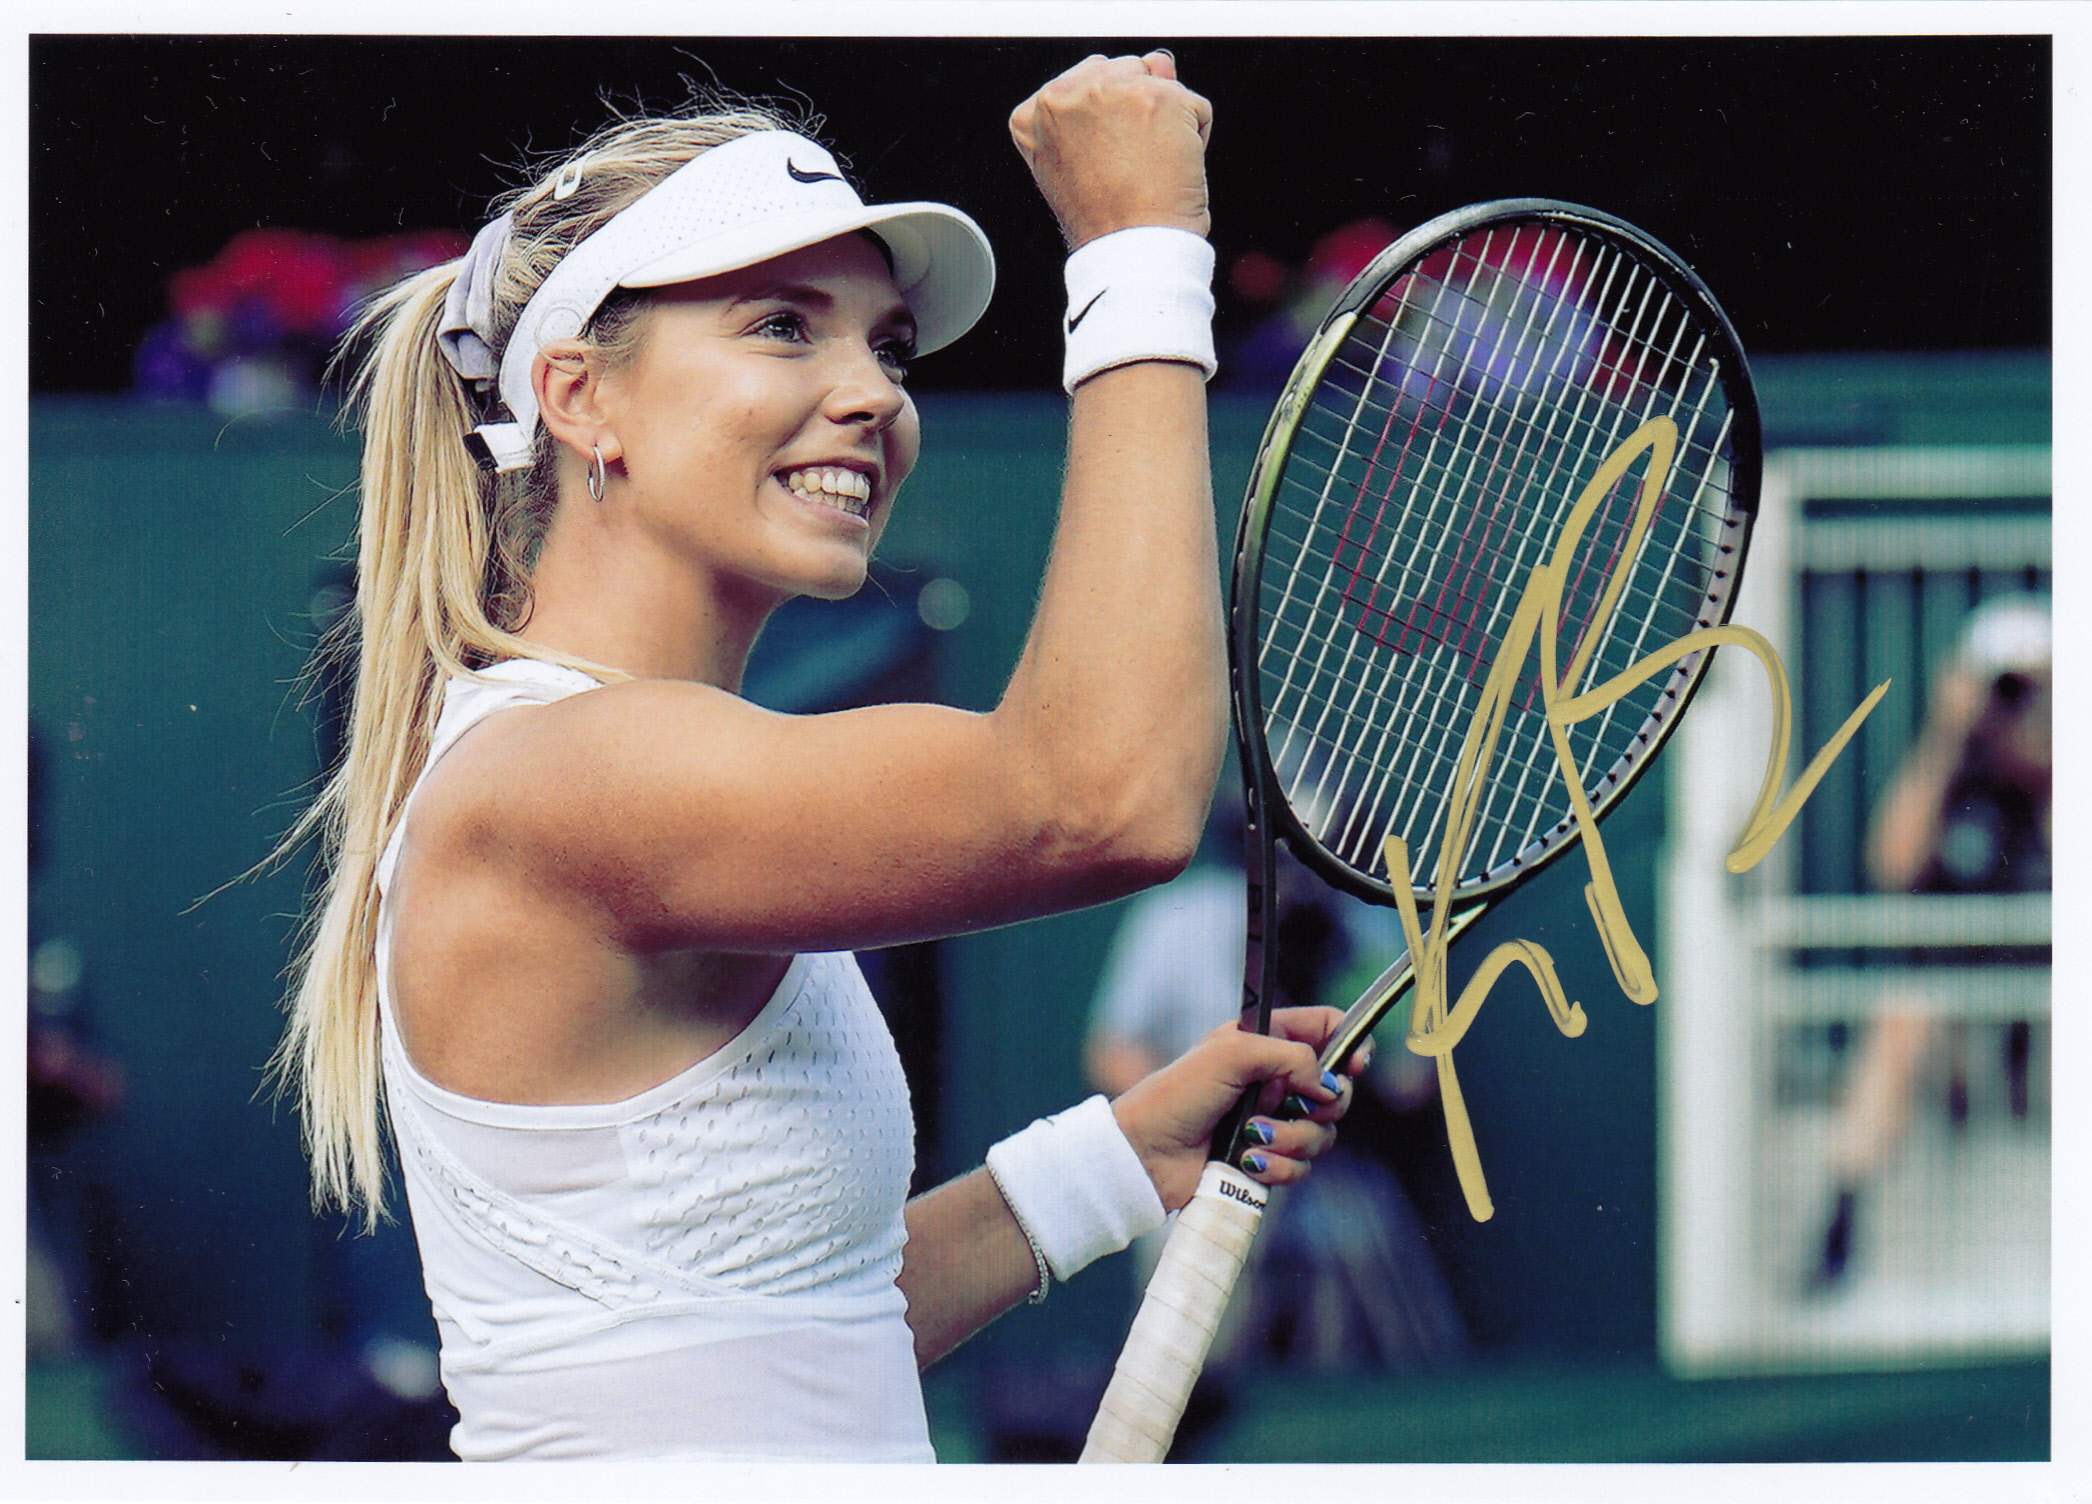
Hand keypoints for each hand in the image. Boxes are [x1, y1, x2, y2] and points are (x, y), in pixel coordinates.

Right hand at [1008, 50, 1212, 247]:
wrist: (1130, 251)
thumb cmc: (1105, 222)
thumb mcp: (1075, 162)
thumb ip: (1101, 107)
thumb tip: (1157, 62)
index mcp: (1035, 112)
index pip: (1086, 82)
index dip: (1105, 121)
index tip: (1104, 157)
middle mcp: (1069, 92)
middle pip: (1123, 72)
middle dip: (1135, 110)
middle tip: (1128, 166)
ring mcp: (1115, 90)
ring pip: (1159, 83)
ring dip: (1165, 120)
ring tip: (1149, 167)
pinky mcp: (1161, 98)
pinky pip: (1195, 107)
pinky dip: (1195, 137)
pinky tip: (1173, 170)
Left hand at [1110, 1007, 1370, 1210]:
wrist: (1144, 1155)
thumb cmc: (1176, 1095)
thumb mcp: (1231, 1053)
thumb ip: (1290, 1056)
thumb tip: (1328, 1084)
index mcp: (1264, 1041)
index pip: (1325, 1028)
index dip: (1349, 1042)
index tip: (1355, 1064)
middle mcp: (1273, 1080)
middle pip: (1334, 1089)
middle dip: (1323, 1104)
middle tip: (1301, 1106)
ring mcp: (1272, 1121)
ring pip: (1321, 1133)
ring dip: (1293, 1139)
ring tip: (1255, 1139)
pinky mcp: (1266, 1158)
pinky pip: (1301, 1165)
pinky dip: (1279, 1167)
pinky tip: (1249, 1163)